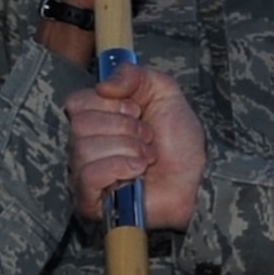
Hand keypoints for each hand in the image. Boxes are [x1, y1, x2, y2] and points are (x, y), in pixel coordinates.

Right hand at [67, 64, 202, 229]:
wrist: (197, 176)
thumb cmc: (179, 139)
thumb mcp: (163, 91)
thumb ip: (132, 74)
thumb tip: (103, 86)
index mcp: (96, 118)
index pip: (76, 102)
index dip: (109, 104)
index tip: (137, 110)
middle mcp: (84, 145)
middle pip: (80, 124)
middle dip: (124, 128)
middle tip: (147, 137)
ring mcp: (85, 174)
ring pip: (84, 149)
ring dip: (127, 149)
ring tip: (147, 157)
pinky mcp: (91, 200)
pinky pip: (88, 175)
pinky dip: (118, 168)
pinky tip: (137, 171)